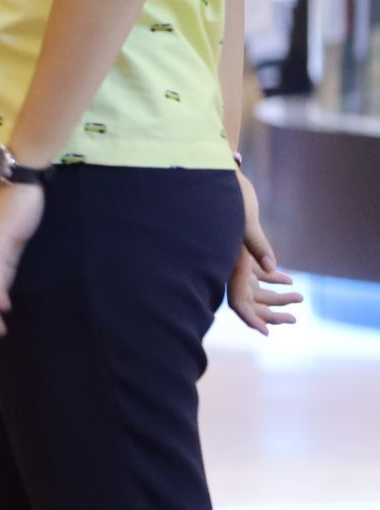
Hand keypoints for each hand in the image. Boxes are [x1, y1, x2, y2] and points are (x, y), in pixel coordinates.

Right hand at [230, 170, 302, 333]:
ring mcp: (228, 257)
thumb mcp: (244, 220)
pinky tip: (286, 277)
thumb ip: (257, 245)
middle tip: (294, 317)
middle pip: (248, 298)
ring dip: (274, 295)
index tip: (265, 333)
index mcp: (224, 262)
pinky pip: (251, 271)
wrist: (209, 176)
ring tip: (300, 298)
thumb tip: (274, 268)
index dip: (250, 318)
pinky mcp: (234, 248)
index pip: (236, 300)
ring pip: (251, 286)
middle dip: (270, 310)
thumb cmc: (226, 196)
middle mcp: (224, 264)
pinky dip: (269, 277)